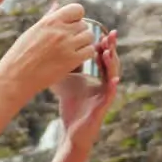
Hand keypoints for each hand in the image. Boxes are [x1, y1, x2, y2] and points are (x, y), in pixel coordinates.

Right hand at [0, 1, 95, 96]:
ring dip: (84, 43)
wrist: (16, 76)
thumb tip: (56, 4)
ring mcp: (67, 45)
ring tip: (74, 49)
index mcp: (50, 21)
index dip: (77, 17)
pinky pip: (90, 51)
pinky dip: (86, 54)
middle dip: (79, 32)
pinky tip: (77, 57)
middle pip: (84, 24)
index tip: (71, 25)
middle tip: (71, 42)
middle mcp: (60, 31)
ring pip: (90, 36)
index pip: (77, 9)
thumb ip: (48, 17)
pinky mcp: (72, 60)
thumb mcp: (33, 30)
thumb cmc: (21, 54)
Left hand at [51, 29, 120, 151]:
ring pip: (113, 75)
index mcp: (98, 77)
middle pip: (112, 62)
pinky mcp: (104, 107)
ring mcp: (106, 95)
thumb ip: (61, 65)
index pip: (103, 57)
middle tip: (111, 34)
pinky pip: (111, 95)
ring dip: (112, 64)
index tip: (100, 31)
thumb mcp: (64, 80)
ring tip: (108, 52)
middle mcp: (105, 84)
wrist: (72, 129)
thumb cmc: (71, 105)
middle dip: (112, 48)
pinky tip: (114, 79)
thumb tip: (47, 49)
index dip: (103, 45)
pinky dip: (113, 87)